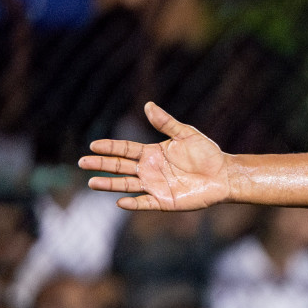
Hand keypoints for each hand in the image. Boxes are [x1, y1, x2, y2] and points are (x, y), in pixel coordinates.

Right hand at [80, 102, 234, 211]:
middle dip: (102, 165)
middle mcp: (149, 169)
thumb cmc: (207, 154)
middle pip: (120, 167)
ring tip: (91, 182)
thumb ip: (166, 123)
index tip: (93, 145)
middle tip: (82, 162)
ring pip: (126, 185)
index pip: (125, 149)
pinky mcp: (164, 201)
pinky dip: (133, 203)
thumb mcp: (186, 134)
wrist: (224, 174)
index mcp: (152, 153)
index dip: (110, 147)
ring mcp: (155, 186)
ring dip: (109, 184)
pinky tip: (120, 201)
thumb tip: (148, 105)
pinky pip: (145, 203)